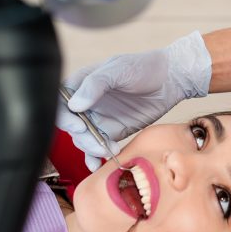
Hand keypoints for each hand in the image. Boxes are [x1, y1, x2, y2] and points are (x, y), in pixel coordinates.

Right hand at [57, 31, 211, 170]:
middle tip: (98, 143)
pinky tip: (98, 164)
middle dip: (82, 137)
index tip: (79, 126)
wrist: (170, 80)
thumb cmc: (144, 67)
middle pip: (70, 125)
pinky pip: (97, 147)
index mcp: (81, 83)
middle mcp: (86, 102)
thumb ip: (95, 84)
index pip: (60, 103)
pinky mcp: (111, 131)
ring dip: (91, 148)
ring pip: (83, 139)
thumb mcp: (118, 69)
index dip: (64, 117)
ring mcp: (98, 118)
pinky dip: (95, 157)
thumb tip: (75, 105)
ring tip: (109, 149)